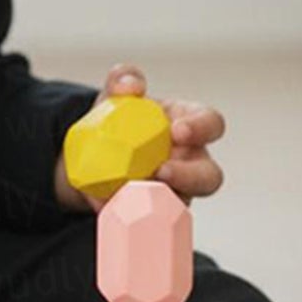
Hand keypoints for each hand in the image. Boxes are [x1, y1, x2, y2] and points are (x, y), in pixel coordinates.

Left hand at [53, 61, 225, 211]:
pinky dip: (130, 216)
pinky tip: (109, 207)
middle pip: (209, 176)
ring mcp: (175, 193)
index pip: (211, 124)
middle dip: (190, 177)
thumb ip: (123, 79)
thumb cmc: (118, 117)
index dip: (201, 128)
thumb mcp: (115, 94)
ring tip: (132, 194)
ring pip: (182, 206)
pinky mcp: (152, 215)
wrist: (90, 153)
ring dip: (162, 203)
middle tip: (161, 172)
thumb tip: (129, 86)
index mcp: (189, 125)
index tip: (179, 131)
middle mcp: (190, 162)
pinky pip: (151, 223)